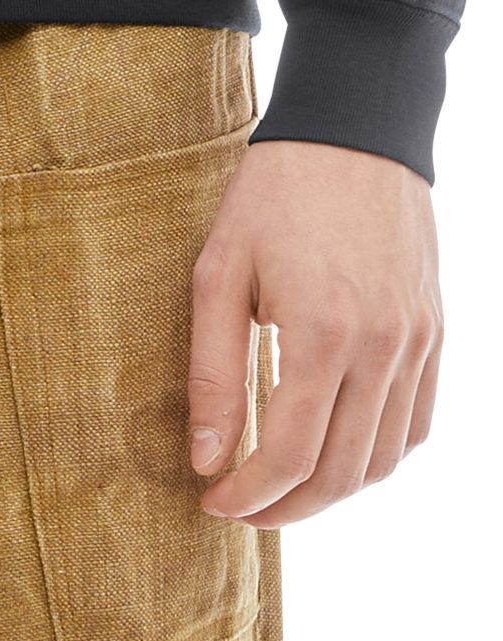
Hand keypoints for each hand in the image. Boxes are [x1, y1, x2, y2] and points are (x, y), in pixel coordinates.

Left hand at [185, 139, 442, 526]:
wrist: (355, 133)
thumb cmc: (274, 197)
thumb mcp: (219, 274)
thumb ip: (214, 373)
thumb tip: (207, 458)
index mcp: (323, 332)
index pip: (290, 455)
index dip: (249, 496)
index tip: (212, 503)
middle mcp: (382, 346)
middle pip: (341, 472)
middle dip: (286, 508)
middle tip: (242, 508)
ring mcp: (418, 342)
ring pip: (384, 458)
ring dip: (332, 490)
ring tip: (283, 486)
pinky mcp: (434, 333)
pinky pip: (417, 423)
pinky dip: (377, 455)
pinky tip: (336, 451)